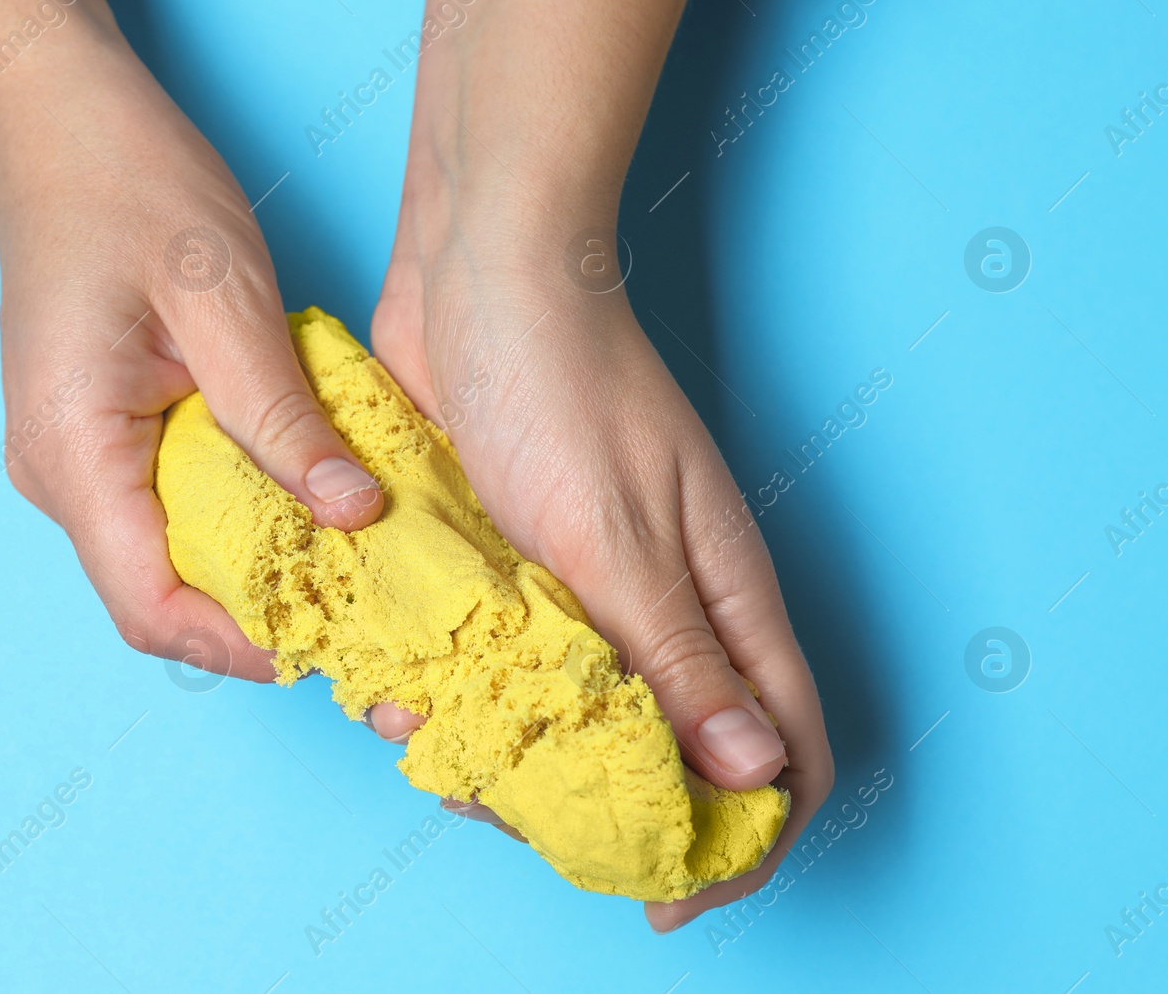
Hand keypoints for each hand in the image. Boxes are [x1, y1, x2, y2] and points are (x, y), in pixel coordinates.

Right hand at [0, 29, 383, 680]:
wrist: (61, 117)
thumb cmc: (129, 187)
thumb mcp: (222, 301)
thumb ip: (282, 418)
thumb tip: (354, 514)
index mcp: (70, 449)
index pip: (149, 606)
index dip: (241, 643)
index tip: (331, 641)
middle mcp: (56, 470)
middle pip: (155, 593)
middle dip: (255, 612)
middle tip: (356, 605)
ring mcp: (68, 454)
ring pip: (162, 553)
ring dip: (248, 566)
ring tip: (340, 558)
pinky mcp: (93, 431)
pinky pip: (162, 506)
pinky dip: (232, 518)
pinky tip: (297, 497)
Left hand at [367, 203, 833, 929]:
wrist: (477, 272)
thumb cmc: (562, 386)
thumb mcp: (619, 538)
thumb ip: (679, 659)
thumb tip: (751, 777)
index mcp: (722, 603)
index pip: (776, 758)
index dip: (739, 843)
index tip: (666, 896)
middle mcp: (661, 606)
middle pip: (659, 754)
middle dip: (588, 802)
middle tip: (502, 798)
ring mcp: (580, 586)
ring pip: (564, 714)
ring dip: (498, 745)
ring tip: (421, 727)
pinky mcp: (507, 562)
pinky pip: (492, 656)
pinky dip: (449, 685)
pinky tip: (391, 680)